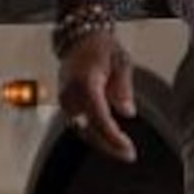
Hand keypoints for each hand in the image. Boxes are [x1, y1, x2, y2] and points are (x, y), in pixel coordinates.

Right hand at [57, 30, 138, 162]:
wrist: (79, 37)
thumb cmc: (102, 47)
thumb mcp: (121, 62)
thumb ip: (123, 89)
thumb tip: (128, 113)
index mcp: (86, 82)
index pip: (99, 117)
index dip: (113, 137)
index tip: (128, 149)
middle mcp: (71, 94)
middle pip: (88, 129)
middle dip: (109, 145)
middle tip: (129, 155)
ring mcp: (65, 99)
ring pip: (82, 130)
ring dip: (101, 142)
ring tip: (122, 149)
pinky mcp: (65, 103)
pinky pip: (78, 124)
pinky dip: (93, 133)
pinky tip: (108, 138)